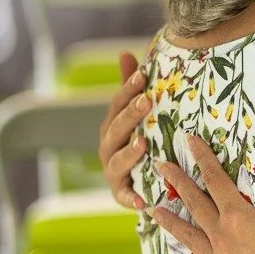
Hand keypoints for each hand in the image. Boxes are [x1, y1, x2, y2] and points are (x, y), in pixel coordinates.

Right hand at [98, 52, 148, 207]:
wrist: (138, 183)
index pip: (117, 105)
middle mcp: (108, 147)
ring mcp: (113, 171)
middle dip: (130, 115)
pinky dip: (130, 198)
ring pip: (118, 161)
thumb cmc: (138, 140)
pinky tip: (141, 200)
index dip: (128, 90)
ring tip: (143, 144)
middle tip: (146, 101)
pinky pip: (124, 196)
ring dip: (129, 153)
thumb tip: (125, 53)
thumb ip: (130, 88)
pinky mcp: (120, 194)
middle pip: (117, 129)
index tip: (143, 76)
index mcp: (112, 126)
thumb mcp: (135, 114)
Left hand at [149, 135, 254, 253]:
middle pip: (195, 204)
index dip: (203, 158)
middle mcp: (221, 235)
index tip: (189, 141)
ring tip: (154, 211)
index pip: (215, 179)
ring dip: (171, 223)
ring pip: (189, 237)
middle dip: (178, 183)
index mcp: (236, 215)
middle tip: (160, 167)